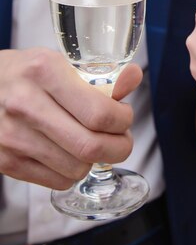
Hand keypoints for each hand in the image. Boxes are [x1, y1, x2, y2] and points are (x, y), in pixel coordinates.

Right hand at [0, 48, 141, 189]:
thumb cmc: (26, 74)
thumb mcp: (60, 63)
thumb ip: (101, 75)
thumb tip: (134, 77)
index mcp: (44, 72)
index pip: (99, 113)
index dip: (123, 120)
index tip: (124, 117)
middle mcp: (25, 104)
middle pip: (90, 146)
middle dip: (118, 147)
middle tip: (121, 139)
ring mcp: (12, 136)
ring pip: (77, 168)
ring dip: (95, 160)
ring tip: (92, 142)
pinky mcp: (5, 161)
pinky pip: (57, 181)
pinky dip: (72, 172)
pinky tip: (68, 152)